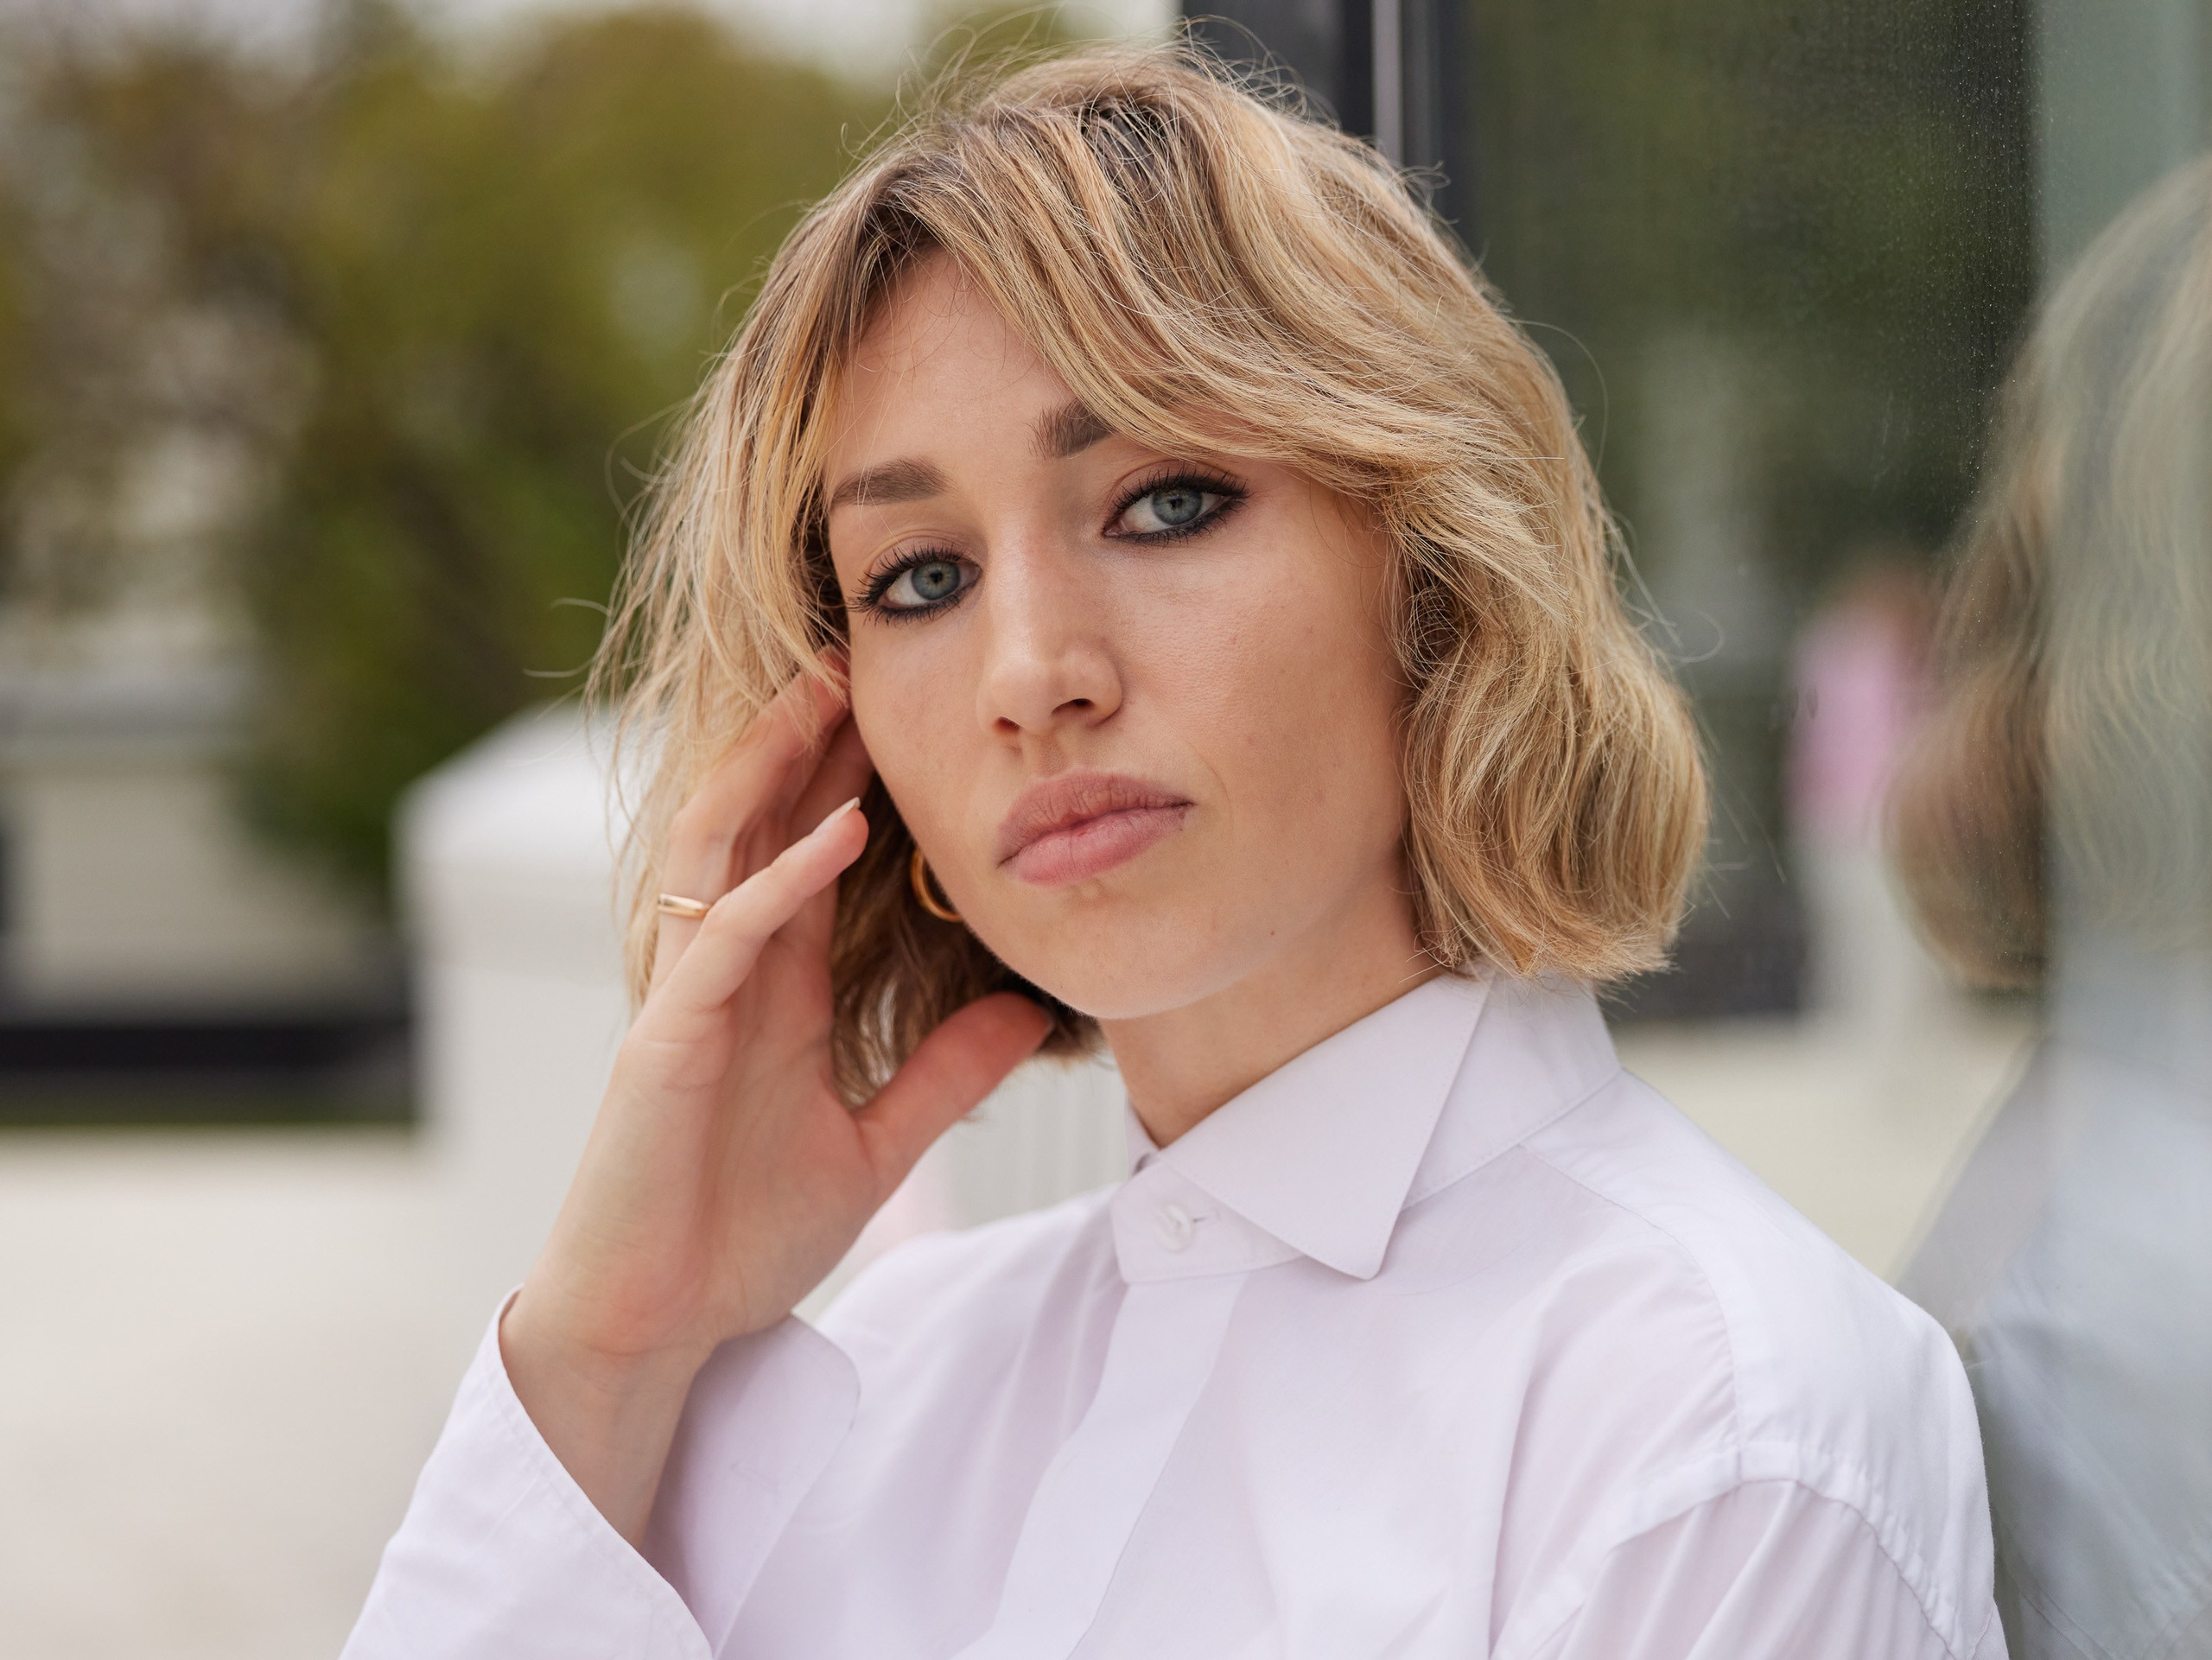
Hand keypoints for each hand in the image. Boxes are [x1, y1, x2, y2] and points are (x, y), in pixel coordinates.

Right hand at [500, 662, 1050, 1542]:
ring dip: (775, 772)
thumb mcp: (876, 1146)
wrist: (659, 1328)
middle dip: (804, 740)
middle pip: (759, 826)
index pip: (808, 853)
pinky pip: (721, 942)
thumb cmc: (738, 1239)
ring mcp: (688, 1001)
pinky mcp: (662, 1044)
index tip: (905, 710)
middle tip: (861, 656)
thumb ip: (943, 1077)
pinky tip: (833, 835)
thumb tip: (1029, 1017)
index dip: (847, 779)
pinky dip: (778, 883)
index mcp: (770, 991)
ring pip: (721, 852)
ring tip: (832, 701)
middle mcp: (724, 975)